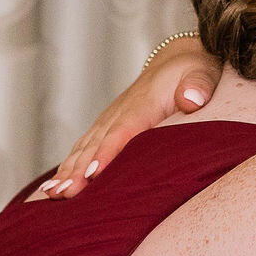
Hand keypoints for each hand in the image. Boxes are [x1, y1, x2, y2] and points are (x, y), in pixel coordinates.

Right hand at [33, 37, 222, 199]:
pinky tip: (54, 188)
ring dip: (67, 170)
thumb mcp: (203, 71)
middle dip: (78, 170)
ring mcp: (110, 119)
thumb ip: (198, 85)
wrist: (177, 61)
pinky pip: (84, 148)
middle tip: (64, 194)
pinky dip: (68, 167)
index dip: (108, 152)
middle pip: (96, 144)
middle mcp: (120, 112)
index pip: (124, 131)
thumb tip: (191, 99)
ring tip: (53, 195)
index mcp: (144, 104)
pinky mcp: (106, 127)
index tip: (93, 173)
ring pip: (85, 147)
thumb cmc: (193, 71)